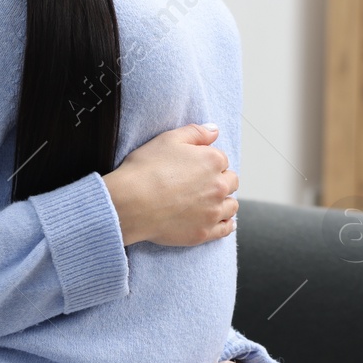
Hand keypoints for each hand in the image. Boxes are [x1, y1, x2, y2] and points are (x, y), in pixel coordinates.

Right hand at [102, 123, 238, 247]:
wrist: (131, 203)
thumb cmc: (146, 169)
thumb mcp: (168, 139)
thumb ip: (196, 133)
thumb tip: (215, 130)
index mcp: (212, 161)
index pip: (222, 160)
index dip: (209, 162)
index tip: (196, 168)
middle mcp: (219, 186)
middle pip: (231, 182)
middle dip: (220, 181)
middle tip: (202, 184)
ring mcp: (213, 212)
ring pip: (231, 206)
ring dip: (224, 202)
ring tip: (211, 202)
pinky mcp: (204, 232)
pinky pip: (225, 229)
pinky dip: (226, 224)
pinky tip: (223, 222)